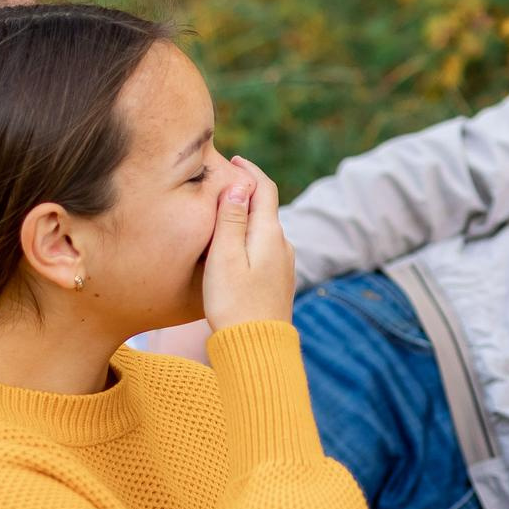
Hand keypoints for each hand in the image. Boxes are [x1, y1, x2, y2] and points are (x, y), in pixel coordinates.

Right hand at [202, 156, 296, 329]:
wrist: (257, 349)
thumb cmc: (234, 304)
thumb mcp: (225, 257)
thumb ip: (233, 219)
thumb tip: (242, 183)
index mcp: (270, 235)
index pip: (265, 190)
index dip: (250, 171)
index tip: (233, 159)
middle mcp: (283, 246)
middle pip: (267, 208)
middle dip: (248, 190)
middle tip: (224, 179)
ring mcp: (284, 265)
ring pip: (266, 229)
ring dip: (249, 214)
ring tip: (225, 209)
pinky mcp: (279, 282)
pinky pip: (265, 248)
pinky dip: (252, 235)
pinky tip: (236, 245)